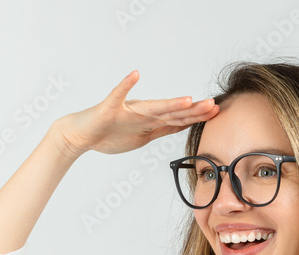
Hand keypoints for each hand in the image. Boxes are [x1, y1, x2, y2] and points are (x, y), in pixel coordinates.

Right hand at [53, 70, 218, 157]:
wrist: (82, 134)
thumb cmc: (109, 134)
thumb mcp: (142, 136)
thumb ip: (162, 129)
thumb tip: (184, 125)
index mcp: (149, 120)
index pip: (177, 118)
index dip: (196, 116)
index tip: (216, 112)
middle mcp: (142, 113)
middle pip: (170, 112)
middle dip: (192, 110)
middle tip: (212, 105)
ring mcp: (126, 109)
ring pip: (151, 107)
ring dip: (169, 103)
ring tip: (186, 99)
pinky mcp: (110, 108)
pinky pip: (117, 95)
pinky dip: (125, 85)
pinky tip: (134, 75)